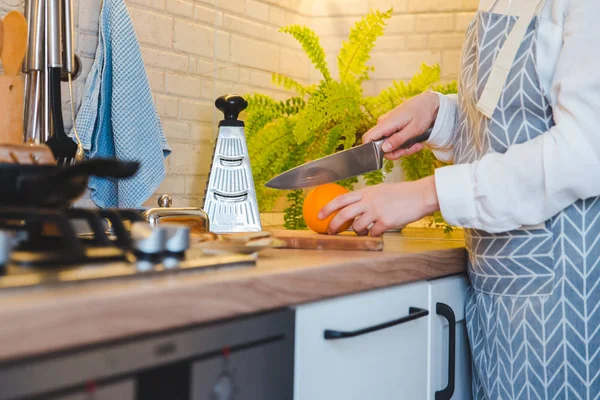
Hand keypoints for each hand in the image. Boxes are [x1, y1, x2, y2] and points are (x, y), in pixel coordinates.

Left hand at [318, 176, 439, 235]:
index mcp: (367, 192)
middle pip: (343, 214)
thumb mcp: (381, 190)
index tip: (319, 214)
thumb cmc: (403, 193)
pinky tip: (377, 232)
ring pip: (357, 226)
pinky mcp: (386, 221)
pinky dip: (373, 235)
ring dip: (357, 232)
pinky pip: (373, 233)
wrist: (421, 195)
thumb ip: (367, 197)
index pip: (341, 199)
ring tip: (362, 232)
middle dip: (334, 224)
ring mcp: (377, 211)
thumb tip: (355, 206)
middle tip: (330, 231)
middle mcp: (369, 201)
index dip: (328, 207)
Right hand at [363, 92, 439, 160]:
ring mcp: (387, 126)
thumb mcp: (413, 129)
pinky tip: (414, 142)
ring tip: (415, 144)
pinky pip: (393, 141)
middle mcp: (383, 124)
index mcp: (386, 123)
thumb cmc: (422, 113)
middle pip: (380, 147)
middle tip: (409, 150)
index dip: (372, 150)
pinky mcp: (392, 128)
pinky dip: (403, 144)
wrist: (428, 103)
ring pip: (388, 145)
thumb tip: (384, 149)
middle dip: (395, 152)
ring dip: (402, 149)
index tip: (389, 154)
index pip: (367, 138)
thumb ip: (397, 140)